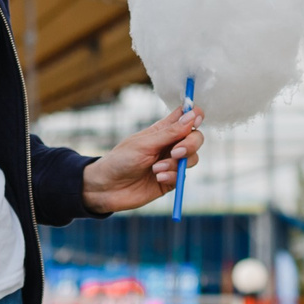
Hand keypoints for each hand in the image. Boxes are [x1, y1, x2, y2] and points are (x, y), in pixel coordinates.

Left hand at [80, 108, 203, 213]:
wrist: (107, 188)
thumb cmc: (121, 160)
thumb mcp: (145, 144)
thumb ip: (170, 132)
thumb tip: (193, 115)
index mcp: (163, 130)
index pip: (186, 116)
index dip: (195, 115)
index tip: (195, 120)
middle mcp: (170, 145)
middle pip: (196, 138)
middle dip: (190, 144)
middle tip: (175, 152)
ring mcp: (171, 163)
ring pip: (192, 158)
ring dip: (176, 164)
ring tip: (156, 169)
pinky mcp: (170, 180)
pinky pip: (182, 176)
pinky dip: (172, 176)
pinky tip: (158, 178)